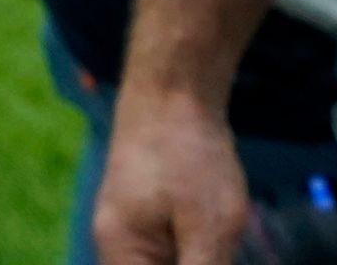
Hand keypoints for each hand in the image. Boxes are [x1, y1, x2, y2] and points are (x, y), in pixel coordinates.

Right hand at [94, 88, 253, 264]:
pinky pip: (169, 251)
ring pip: (167, 263)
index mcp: (122, 254)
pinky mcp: (146, 212)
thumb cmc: (189, 155)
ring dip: (199, 256)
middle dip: (198, 261)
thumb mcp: (209, 229)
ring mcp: (130, 227)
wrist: (173, 88)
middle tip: (220, 245)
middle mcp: (116, 245)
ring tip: (219, 231)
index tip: (209, 255)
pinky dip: (196, 252)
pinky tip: (218, 236)